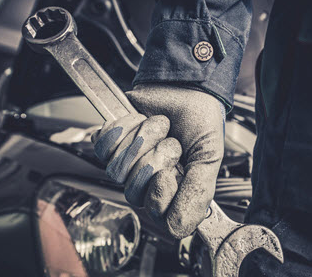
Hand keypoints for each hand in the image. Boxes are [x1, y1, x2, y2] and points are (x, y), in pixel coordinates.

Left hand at [92, 84, 224, 237]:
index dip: (160, 196)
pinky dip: (123, 128)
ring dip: (142, 140)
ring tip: (159, 125)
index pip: (157, 216)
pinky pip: (103, 147)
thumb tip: (179, 227)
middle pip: (133, 193)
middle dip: (154, 160)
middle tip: (171, 143)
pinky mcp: (113, 142)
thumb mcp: (209, 157)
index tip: (170, 173)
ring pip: (117, 170)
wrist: (185, 85)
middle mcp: (149, 180)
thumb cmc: (199, 119)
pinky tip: (139, 120)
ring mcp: (129, 162)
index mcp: (175, 190)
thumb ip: (198, 193)